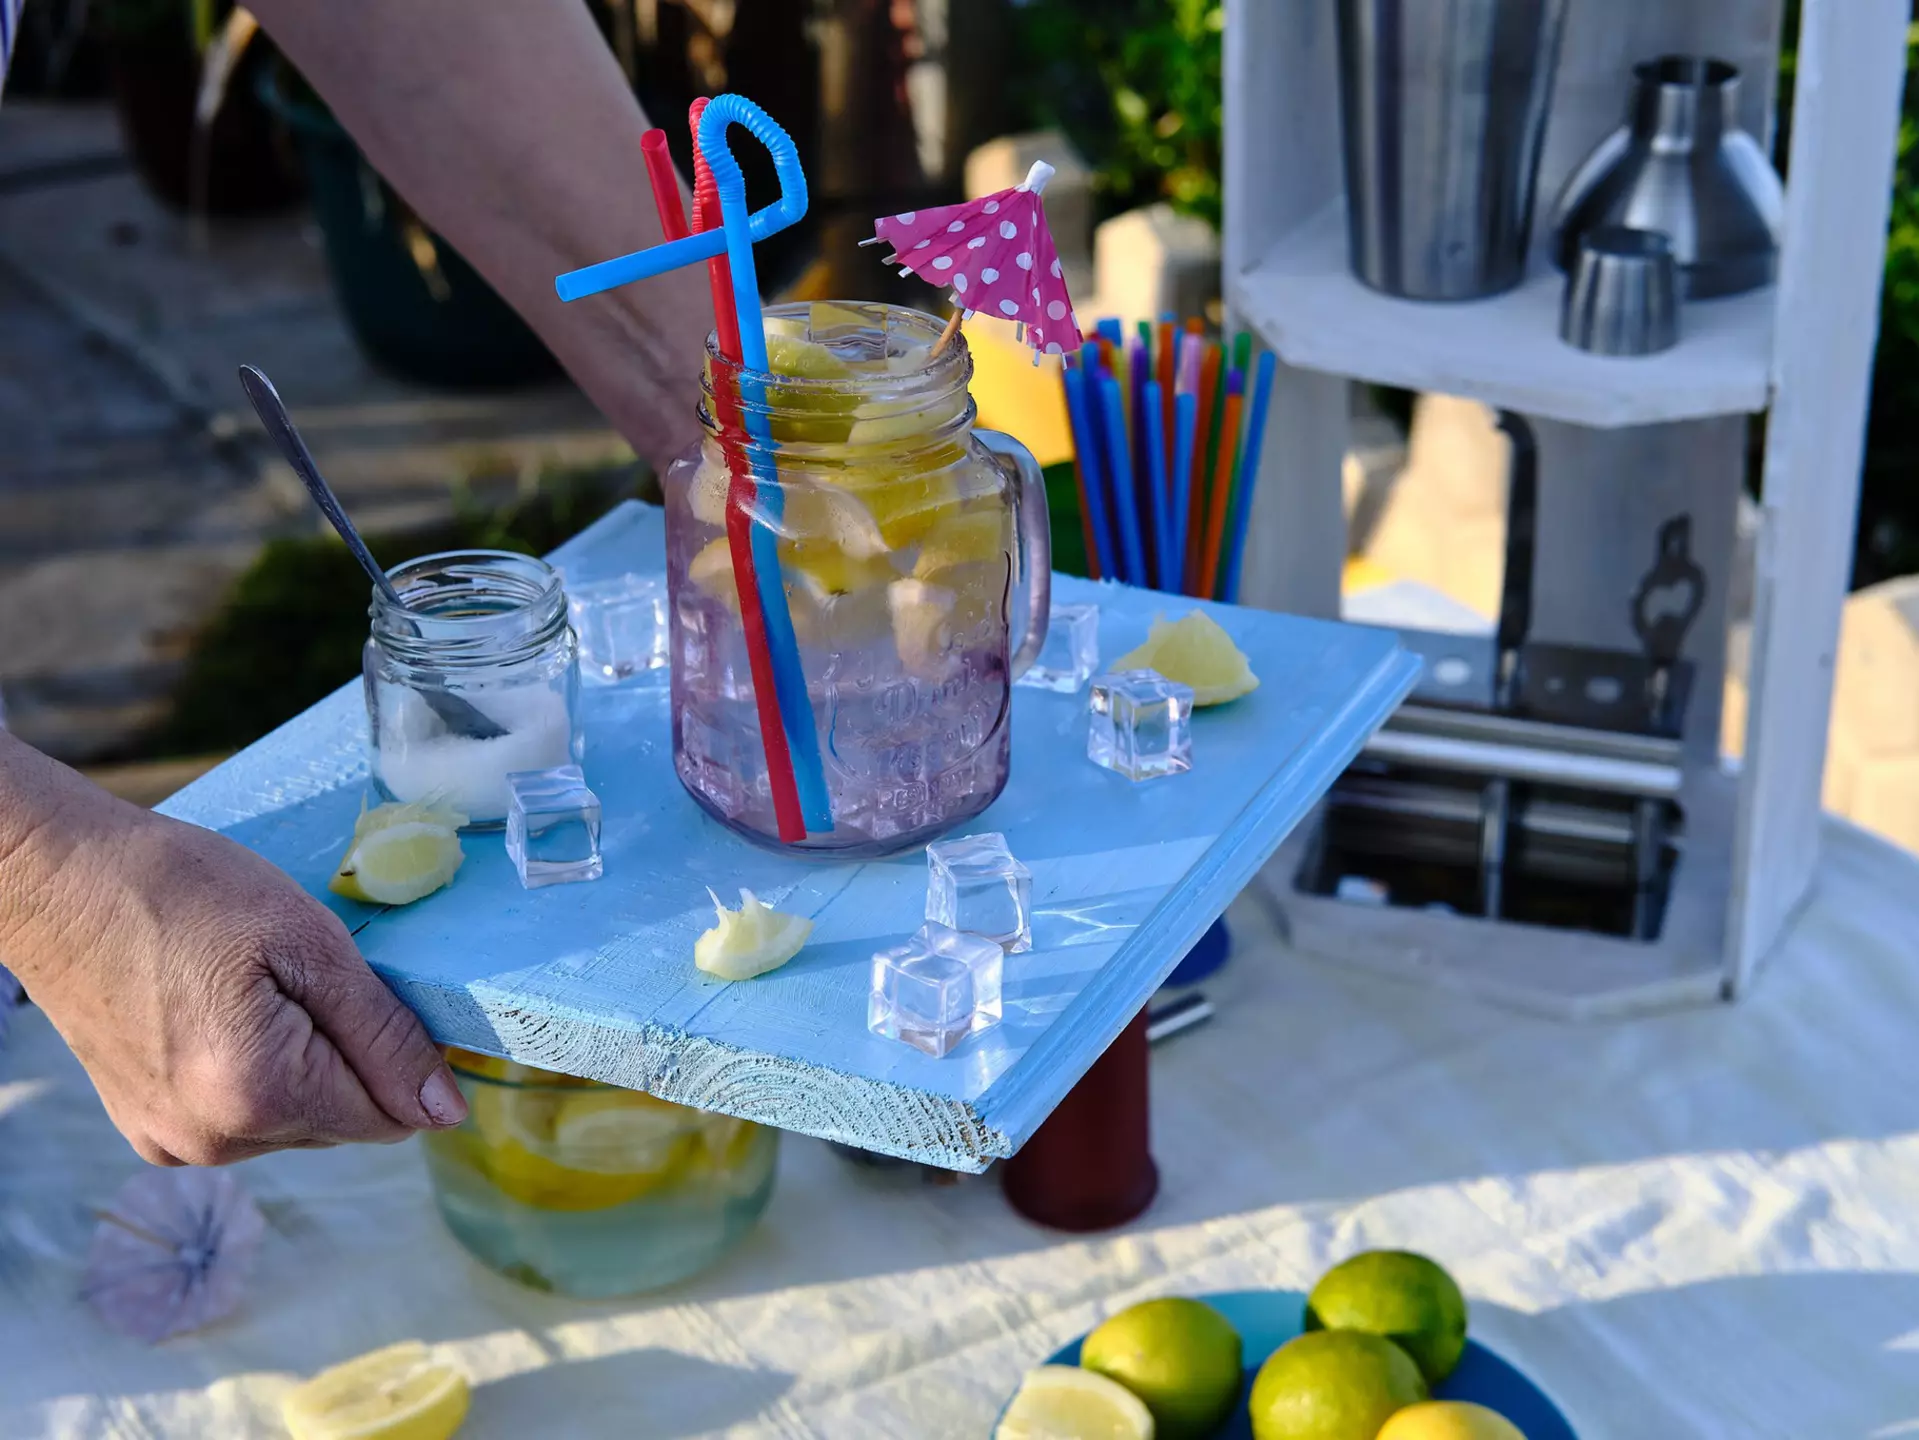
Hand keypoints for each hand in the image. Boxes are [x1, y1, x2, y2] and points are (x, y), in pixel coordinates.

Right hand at [0, 740, 465, 1165]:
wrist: (55, 882)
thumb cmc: (182, 890)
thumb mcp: (310, 943)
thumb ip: (384, 1035)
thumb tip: (445, 1113)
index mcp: (260, 1096)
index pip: (389, 1116)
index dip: (405, 1056)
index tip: (380, 993)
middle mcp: (215, 1142)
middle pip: (343, 1122)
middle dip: (351, 1057)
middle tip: (306, 975)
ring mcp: (173, 1144)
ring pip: (296, 1122)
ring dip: (305, 1063)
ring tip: (255, 987)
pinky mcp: (147, 1129)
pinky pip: (243, 1118)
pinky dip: (257, 1071)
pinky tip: (224, 1011)